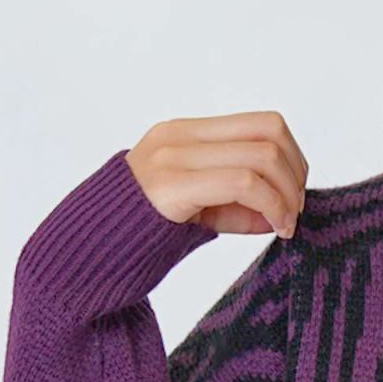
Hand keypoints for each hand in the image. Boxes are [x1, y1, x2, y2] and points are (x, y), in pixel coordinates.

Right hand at [125, 111, 308, 238]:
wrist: (86, 257)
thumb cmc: (141, 238)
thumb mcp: (199, 215)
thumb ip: (236, 208)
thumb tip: (281, 215)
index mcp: (187, 134)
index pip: (263, 124)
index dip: (294, 159)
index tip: (294, 200)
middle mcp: (181, 136)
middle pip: (271, 131)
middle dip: (296, 175)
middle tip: (294, 214)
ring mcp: (174, 157)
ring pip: (262, 155)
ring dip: (288, 195)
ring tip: (285, 226)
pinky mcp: (172, 185)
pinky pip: (243, 182)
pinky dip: (273, 206)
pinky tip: (275, 230)